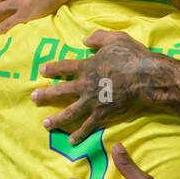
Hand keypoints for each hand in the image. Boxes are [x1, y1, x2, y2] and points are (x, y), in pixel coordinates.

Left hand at [30, 31, 174, 142]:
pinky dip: (79, 134)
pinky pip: (88, 126)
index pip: (64, 67)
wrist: (146, 79)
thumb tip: (84, 40)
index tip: (42, 70)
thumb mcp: (116, 39)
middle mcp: (85, 86)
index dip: (53, 68)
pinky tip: (72, 140)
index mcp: (87, 67)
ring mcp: (93, 102)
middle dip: (45, 94)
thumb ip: (98, 38)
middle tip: (33, 98)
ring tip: (46, 124)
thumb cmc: (133, 57)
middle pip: (60, 91)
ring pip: (70, 112)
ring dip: (57, 119)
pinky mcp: (103, 115)